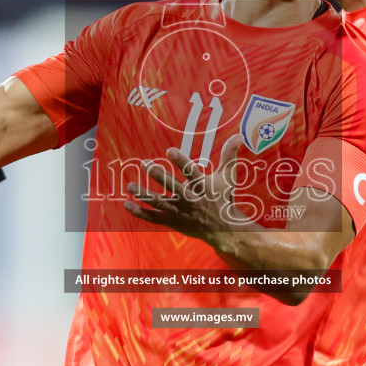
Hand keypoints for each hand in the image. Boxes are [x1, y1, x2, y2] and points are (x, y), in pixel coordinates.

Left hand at [124, 137, 251, 241]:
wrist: (224, 229)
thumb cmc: (223, 198)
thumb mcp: (228, 177)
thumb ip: (229, 155)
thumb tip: (238, 136)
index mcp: (204, 187)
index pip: (192, 173)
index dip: (181, 162)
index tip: (170, 150)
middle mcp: (192, 200)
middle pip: (174, 187)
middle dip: (159, 176)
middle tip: (146, 164)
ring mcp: (180, 212)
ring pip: (160, 203)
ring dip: (144, 194)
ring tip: (130, 185)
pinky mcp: (173, 222)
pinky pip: (154, 218)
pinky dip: (140, 212)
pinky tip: (127, 203)